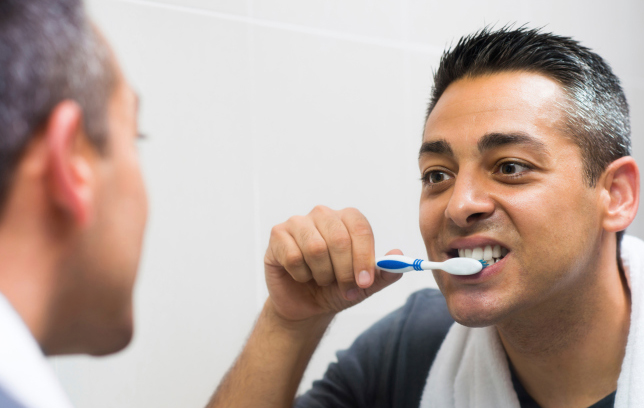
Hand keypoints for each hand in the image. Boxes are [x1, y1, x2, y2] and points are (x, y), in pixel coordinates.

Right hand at [264, 205, 401, 323]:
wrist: (306, 305)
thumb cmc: (336, 289)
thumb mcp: (364, 286)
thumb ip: (383, 272)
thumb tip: (397, 256)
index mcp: (347, 219)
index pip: (360, 228)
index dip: (364, 257)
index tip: (364, 281)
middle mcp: (323, 215)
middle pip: (339, 238)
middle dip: (344, 271)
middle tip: (346, 289)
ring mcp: (298, 222)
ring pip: (315, 248)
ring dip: (322, 274)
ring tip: (322, 280)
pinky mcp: (277, 235)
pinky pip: (293, 257)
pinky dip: (301, 275)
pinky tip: (301, 276)